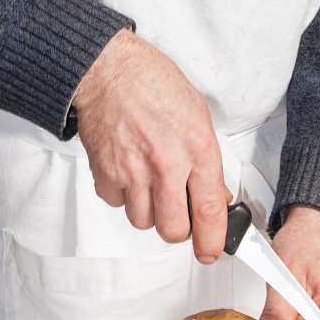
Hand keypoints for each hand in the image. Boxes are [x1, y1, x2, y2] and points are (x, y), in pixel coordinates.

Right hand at [72, 29, 227, 261]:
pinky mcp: (105, 172)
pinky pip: (117, 203)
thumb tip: (214, 195)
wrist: (109, 69)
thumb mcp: (196, 115)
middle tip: (179, 214)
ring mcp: (133, 170)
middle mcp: (166, 163)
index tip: (211, 250)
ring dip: (149, 210)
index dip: (212, 240)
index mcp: (196, 147)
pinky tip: (128, 171)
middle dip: (178, 229)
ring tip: (150, 182)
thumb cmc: (153, 83)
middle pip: (173, 230)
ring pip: (143, 221)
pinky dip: (123, 195)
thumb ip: (206, 160)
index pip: (209, 210)